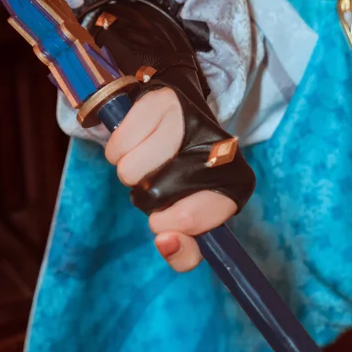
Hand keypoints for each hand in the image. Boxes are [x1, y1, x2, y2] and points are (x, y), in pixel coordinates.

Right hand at [104, 88, 236, 271]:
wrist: (180, 112)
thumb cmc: (184, 176)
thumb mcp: (192, 217)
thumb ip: (183, 248)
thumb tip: (164, 242)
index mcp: (236, 185)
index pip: (192, 220)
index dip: (170, 226)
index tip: (166, 224)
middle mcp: (219, 152)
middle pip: (153, 200)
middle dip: (148, 199)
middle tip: (162, 180)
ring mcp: (190, 124)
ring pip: (129, 175)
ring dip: (132, 173)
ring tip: (152, 157)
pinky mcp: (160, 103)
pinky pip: (116, 148)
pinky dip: (120, 149)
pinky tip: (141, 138)